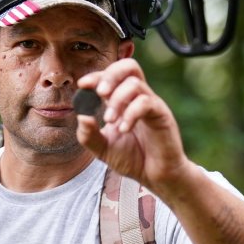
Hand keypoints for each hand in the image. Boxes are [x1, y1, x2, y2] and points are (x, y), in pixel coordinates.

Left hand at [76, 59, 188, 191]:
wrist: (156, 177)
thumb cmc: (133, 159)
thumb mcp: (102, 149)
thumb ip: (88, 135)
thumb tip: (81, 116)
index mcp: (123, 101)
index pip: (112, 75)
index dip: (97, 75)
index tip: (83, 85)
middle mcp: (138, 98)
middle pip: (129, 66)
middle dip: (110, 75)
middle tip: (100, 93)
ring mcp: (152, 104)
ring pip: (135, 84)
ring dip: (117, 100)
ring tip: (110, 121)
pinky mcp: (162, 115)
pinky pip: (146, 103)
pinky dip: (130, 114)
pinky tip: (123, 129)